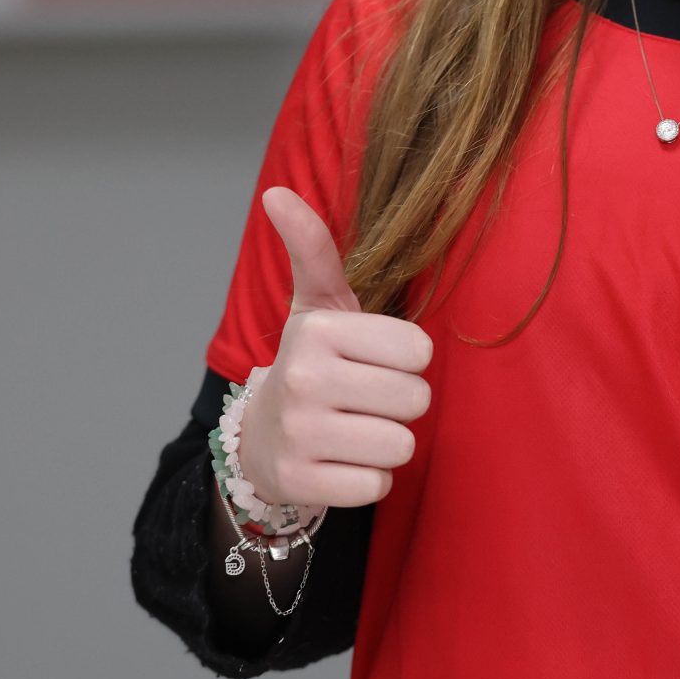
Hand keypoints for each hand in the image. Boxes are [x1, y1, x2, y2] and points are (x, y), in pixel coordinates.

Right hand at [235, 187, 434, 508]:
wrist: (260, 439)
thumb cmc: (311, 364)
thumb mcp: (316, 306)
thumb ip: (314, 249)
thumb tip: (277, 193)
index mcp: (317, 330)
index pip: (419, 352)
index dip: (407, 362)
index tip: (374, 362)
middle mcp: (303, 379)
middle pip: (415, 400)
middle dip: (399, 404)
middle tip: (364, 400)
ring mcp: (298, 434)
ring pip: (400, 445)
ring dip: (387, 442)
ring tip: (355, 429)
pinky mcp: (300, 483)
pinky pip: (377, 485)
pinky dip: (368, 478)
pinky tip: (341, 462)